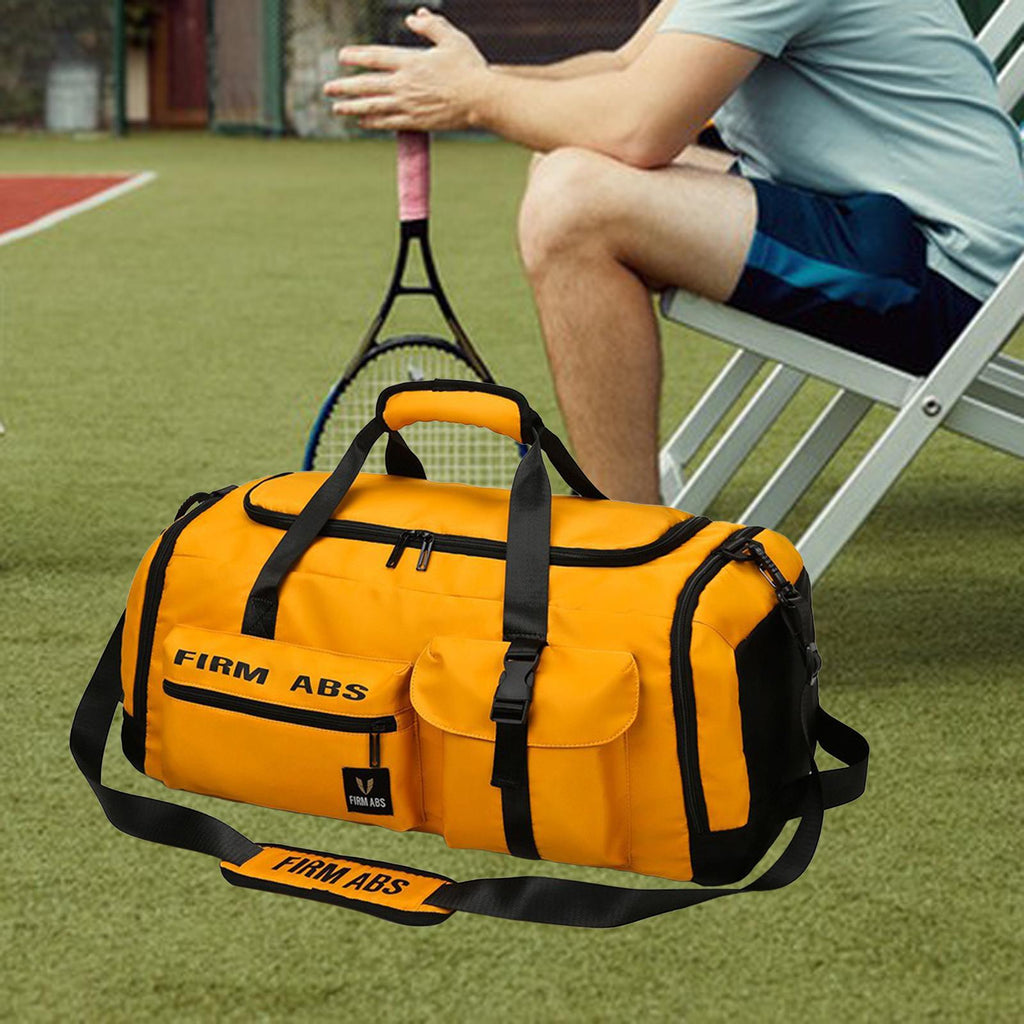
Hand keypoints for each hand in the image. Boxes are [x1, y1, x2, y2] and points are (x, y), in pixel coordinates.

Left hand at [324, 8, 488, 130]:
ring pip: (373, 106)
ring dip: (352, 107)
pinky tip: (361, 121)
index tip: (342, 57)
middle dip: (344, 86)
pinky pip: (388, 123)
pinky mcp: (416, 122)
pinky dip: (372, 122)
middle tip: (328, 88)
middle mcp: (404, 84)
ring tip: (336, 108)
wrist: (481, 100)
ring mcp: (408, 105)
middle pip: (367, 85)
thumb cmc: (470, 68)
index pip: (375, 57)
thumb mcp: (451, 39)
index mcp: (410, 61)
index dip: (356, 56)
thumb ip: (431, 25)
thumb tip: (414, 16)